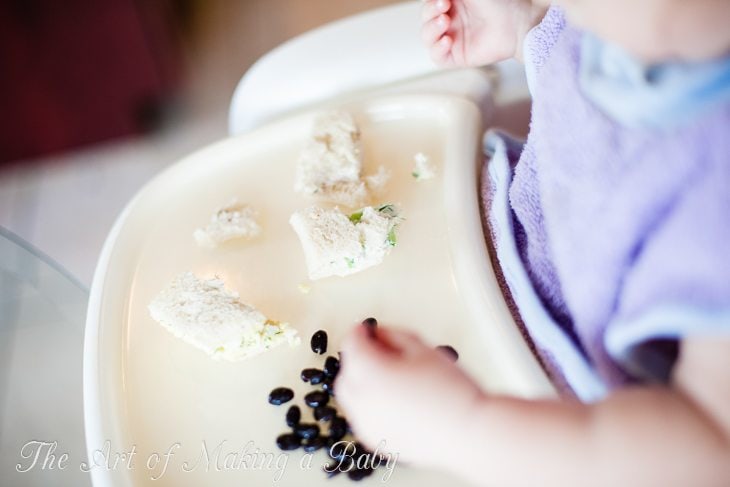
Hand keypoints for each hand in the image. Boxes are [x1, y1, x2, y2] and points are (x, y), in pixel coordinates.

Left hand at [335, 324, 485, 468]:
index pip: (352, 345)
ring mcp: (366, 424)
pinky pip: (361, 417)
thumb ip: (393, 335)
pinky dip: (367, 405)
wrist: (469, 432)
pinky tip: (390, 400)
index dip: (359, 332)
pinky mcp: (375, 441)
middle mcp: (362, 401)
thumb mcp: (422, 349)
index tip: (366, 328)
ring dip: (359, 382)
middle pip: (345, 372)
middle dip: (356, 358)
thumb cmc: (451, 391)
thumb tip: (379, 335)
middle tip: (377, 350)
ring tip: (386, 376)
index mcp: (371, 373)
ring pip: (349, 397)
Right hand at [421, 0, 547, 65]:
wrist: (516, 22)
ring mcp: (453, 39)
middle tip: (444, 6)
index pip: (429, 6)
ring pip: (427, 38)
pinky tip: (446, 40)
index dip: (430, 3)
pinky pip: (437, 57)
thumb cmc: (498, 2)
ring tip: (445, 21)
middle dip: (429, 12)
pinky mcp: (458, 56)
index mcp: (452, 4)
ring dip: (431, 29)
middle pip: (425, 20)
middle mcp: (451, 22)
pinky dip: (437, 48)